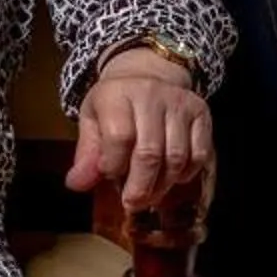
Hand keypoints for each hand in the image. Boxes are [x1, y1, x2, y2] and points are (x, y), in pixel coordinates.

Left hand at [68, 50, 212, 208]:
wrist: (148, 73)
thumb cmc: (116, 104)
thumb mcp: (92, 120)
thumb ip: (86, 154)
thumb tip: (76, 184)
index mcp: (117, 94)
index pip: (119, 136)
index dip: (113, 165)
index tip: (109, 176)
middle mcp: (151, 94)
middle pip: (149, 152)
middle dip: (140, 186)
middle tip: (132, 203)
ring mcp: (179, 102)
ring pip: (175, 157)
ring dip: (162, 184)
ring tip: (150, 194)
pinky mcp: (201, 112)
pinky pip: (199, 153)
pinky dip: (185, 173)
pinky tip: (172, 176)